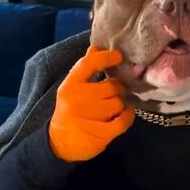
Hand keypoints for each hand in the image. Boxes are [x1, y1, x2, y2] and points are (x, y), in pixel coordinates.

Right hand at [48, 45, 133, 161]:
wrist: (61, 143)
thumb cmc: (72, 109)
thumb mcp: (73, 88)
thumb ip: (86, 68)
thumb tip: (96, 47)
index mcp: (70, 85)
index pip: (89, 64)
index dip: (107, 57)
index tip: (119, 56)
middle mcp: (76, 100)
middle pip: (111, 87)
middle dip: (119, 88)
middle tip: (117, 91)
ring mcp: (86, 118)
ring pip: (118, 103)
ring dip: (121, 103)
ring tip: (116, 104)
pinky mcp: (99, 134)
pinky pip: (123, 120)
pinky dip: (128, 115)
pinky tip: (125, 113)